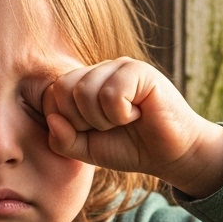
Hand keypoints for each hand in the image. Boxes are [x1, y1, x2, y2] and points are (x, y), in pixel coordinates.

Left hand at [43, 57, 222, 198]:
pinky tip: (139, 113)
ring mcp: (120, 66)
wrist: (170, 155)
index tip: (92, 131)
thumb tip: (53, 120)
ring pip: (85, 90)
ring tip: (125, 120)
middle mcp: (100, 70)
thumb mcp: (87, 150)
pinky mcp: (140, 71)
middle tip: (109, 126)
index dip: (66, 121)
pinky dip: (121, 114)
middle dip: (82, 120)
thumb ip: (62, 139)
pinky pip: (111, 93)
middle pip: (64, 88)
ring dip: (103, 119)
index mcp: (84, 83)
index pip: (52, 94)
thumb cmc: (130, 148)